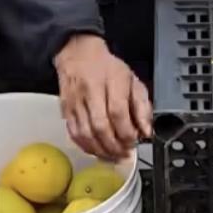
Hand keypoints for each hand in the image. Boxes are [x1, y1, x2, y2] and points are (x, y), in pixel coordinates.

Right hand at [54, 33, 151, 161]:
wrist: (78, 55)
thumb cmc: (108, 69)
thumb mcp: (133, 81)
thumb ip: (142, 107)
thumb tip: (146, 132)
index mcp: (112, 80)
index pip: (118, 112)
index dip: (126, 132)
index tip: (134, 142)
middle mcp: (91, 90)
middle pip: (101, 126)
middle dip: (114, 146)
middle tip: (124, 154)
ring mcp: (76, 101)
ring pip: (86, 133)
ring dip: (101, 151)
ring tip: (113, 157)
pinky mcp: (66, 109)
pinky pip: (74, 134)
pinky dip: (86, 147)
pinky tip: (97, 151)